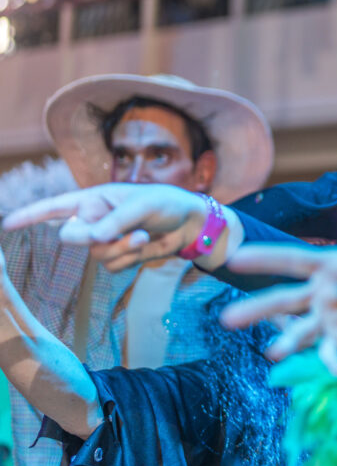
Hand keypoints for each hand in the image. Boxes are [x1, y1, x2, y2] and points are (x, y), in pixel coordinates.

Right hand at [2, 183, 209, 270]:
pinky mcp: (119, 255)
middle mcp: (93, 219)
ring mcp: (104, 239)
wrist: (189, 223)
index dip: (29, 215)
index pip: (53, 207)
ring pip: (96, 255)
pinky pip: (112, 266)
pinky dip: (129, 258)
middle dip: (97, 237)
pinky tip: (144, 245)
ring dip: (122, 248)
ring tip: (142, 234)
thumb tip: (88, 239)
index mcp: (92, 199)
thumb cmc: (166, 203)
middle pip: (73, 237)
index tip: (6, 224)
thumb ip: (113, 222)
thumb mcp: (141, 206)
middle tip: (125, 229)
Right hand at [221, 242, 336, 367]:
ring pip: (300, 331)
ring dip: (288, 342)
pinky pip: (330, 353)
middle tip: (226, 319)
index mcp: (328, 268)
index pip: (292, 260)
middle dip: (256, 309)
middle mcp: (319, 294)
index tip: (235, 259)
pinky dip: (331, 363)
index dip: (264, 258)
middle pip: (283, 299)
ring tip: (274, 353)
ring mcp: (326, 320)